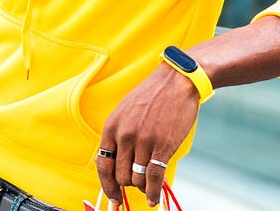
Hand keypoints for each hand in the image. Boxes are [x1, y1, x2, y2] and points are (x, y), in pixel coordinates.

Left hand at [97, 64, 200, 207]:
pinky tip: (155, 198)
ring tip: (150, 185)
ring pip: (137, 179)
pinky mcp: (163, 146)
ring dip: (143, 187)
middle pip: (121, 176)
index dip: (107, 185)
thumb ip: (118, 135)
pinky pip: (154, 178)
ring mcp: (144, 141)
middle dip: (129, 184)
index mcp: (112, 127)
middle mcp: (125, 135)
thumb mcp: (125, 112)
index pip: (103, 165)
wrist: (176, 82)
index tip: (113, 197)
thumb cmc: (152, 96)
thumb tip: (113, 163)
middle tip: (139, 182)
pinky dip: (154, 192)